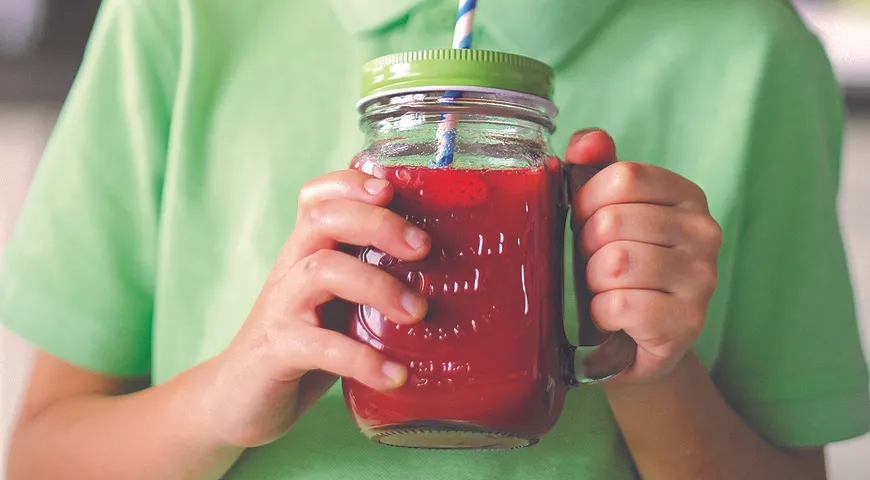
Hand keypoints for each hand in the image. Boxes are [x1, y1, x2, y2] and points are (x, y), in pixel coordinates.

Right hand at [200, 170, 429, 446]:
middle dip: (378, 225)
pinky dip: (363, 360)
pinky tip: (395, 374)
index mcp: (307, 252)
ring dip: (378, 286)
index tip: (391, 190)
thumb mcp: (337, 304)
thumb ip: (373, 282)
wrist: (239, 400)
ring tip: (417, 312)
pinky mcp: (278, 351)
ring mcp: (281, 308)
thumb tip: (452, 277)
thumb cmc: (304, 345)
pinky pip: (321, 347)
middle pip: (324, 220)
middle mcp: (291, 270)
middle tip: (424, 247)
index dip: (350, 183)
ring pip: (322, 271)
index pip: (317, 197)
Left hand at [566, 129, 721, 382]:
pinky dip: (602, 313)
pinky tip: (613, 317)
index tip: (586, 223)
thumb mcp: (605, 216)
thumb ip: (595, 171)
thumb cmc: (617, 272)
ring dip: (593, 282)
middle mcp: (704, 233)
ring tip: (606, 291)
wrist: (637, 342)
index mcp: (686, 196)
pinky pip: (621, 304)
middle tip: (597, 267)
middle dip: (587, 248)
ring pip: (614, 263)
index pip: (623, 177)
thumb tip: (587, 142)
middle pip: (613, 221)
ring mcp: (701, 279)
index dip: (586, 201)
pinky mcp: (687, 322)